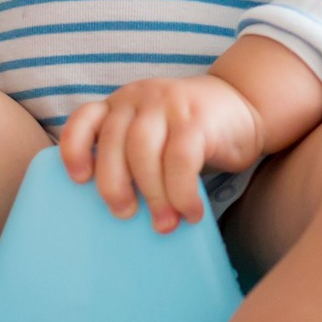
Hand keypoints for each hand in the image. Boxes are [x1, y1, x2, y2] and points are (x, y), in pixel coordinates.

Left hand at [57, 74, 265, 231]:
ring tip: (164, 223)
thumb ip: (133, 156)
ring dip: (152, 195)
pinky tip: (191, 211)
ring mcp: (169, 104)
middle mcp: (141, 98)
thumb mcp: (156, 134)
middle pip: (113, 143)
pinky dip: (182, 192)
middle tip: (126, 215)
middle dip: (115, 186)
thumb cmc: (194, 133)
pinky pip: (181, 160)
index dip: (74, 149)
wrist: (246, 104)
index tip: (80, 180)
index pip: (85, 119)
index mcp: (122, 104)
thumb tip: (119, 209)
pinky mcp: (198, 118)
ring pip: (144, 153)